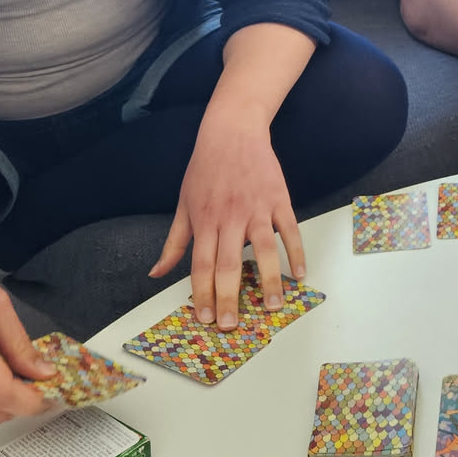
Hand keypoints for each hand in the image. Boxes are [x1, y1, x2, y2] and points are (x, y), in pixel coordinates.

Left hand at [150, 107, 300, 325]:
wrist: (233, 131)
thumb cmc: (205, 168)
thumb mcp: (183, 203)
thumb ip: (173, 242)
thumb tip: (156, 273)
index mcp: (204, 221)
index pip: (201, 266)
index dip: (202, 294)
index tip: (205, 318)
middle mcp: (229, 218)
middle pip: (228, 265)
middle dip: (229, 299)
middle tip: (232, 325)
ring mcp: (257, 209)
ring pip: (264, 251)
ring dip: (270, 282)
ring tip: (273, 308)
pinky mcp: (279, 199)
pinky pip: (290, 231)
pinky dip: (297, 253)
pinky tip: (300, 274)